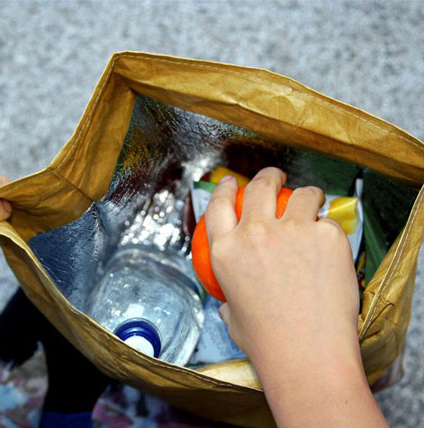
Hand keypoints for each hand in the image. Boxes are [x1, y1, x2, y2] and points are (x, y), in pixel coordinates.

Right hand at [205, 167, 386, 426]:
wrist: (305, 355)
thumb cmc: (267, 342)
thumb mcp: (232, 315)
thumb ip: (230, 296)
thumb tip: (231, 298)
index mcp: (226, 250)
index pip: (219, 205)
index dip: (226, 188)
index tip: (232, 182)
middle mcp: (254, 233)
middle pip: (260, 186)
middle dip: (269, 176)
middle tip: (276, 178)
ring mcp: (291, 231)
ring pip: (302, 193)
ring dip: (306, 195)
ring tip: (312, 203)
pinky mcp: (325, 236)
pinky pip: (328, 221)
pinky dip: (329, 229)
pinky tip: (330, 246)